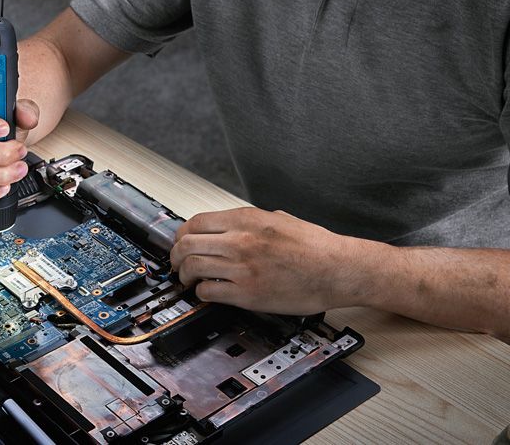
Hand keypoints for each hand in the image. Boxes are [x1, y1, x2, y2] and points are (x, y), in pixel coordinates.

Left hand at [170, 207, 371, 314]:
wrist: (338, 270)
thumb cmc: (315, 246)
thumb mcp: (279, 218)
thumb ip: (249, 221)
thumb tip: (227, 226)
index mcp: (247, 219)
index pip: (195, 222)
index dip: (181, 235)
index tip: (180, 243)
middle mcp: (240, 241)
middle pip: (186, 245)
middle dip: (175, 256)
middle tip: (177, 264)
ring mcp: (242, 268)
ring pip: (193, 268)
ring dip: (185, 276)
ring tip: (188, 280)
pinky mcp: (247, 294)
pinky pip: (209, 292)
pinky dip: (202, 293)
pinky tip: (207, 293)